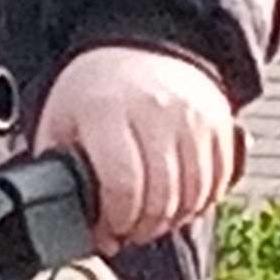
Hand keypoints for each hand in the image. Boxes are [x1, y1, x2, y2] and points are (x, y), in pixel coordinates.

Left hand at [29, 44, 242, 254]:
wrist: (138, 48)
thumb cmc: (94, 94)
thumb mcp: (59, 122)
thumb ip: (59, 173)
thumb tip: (86, 231)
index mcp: (106, 111)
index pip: (122, 184)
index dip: (118, 220)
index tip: (110, 229)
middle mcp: (154, 110)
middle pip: (161, 195)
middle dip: (144, 227)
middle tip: (130, 231)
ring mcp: (191, 116)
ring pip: (194, 192)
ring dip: (173, 219)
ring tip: (152, 220)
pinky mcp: (218, 122)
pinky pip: (219, 179)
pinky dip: (201, 202)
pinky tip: (179, 204)